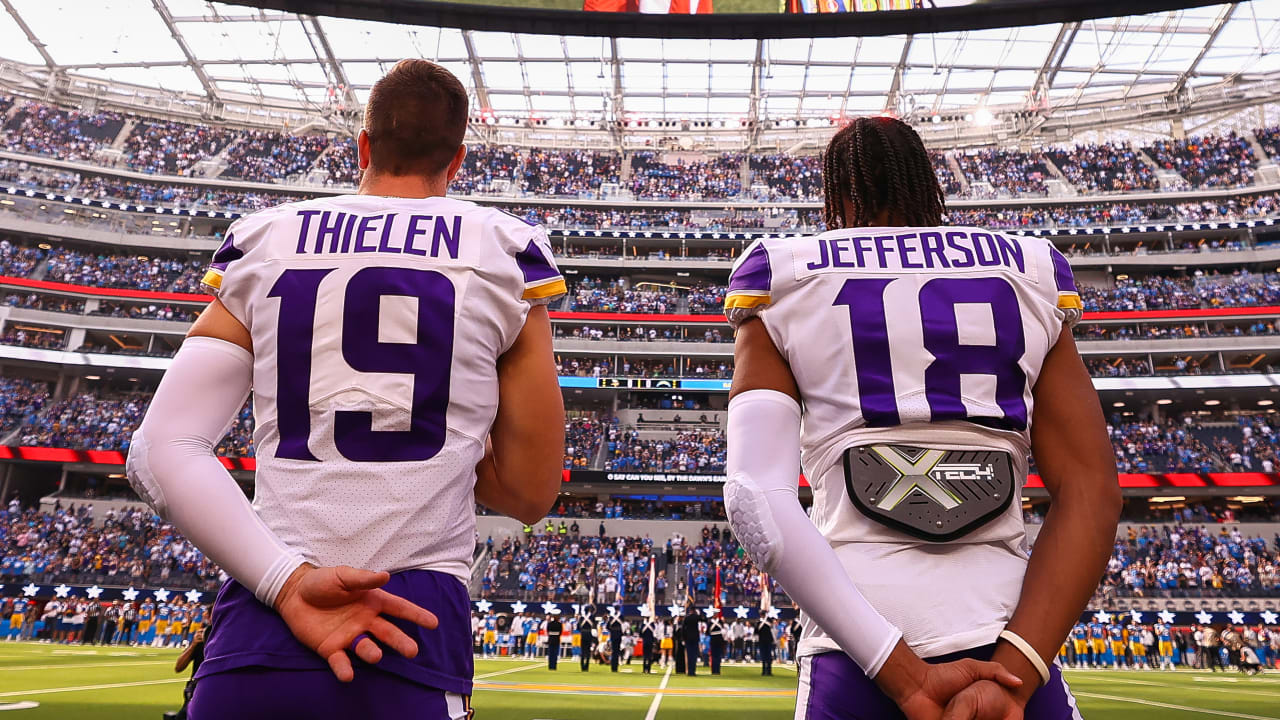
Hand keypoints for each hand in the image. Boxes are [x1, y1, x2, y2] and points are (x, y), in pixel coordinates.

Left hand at [273, 564, 438, 681]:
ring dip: (372, 653)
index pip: (398, 609)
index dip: (416, 615)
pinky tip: (347, 675)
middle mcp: (365, 621)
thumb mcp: (342, 575)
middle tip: (412, 651)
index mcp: (372, 602)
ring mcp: (349, 636)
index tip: (433, 623)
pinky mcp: (330, 649)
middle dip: (400, 642)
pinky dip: (344, 669)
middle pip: (387, 633)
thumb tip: (385, 576)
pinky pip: (340, 662)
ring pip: (366, 648)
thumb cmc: (321, 582)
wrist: (293, 594)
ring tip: (376, 655)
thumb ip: (363, 578)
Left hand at [876, 642, 1023, 719]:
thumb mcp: (971, 668)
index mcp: (978, 708)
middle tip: (991, 718)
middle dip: (990, 719)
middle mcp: (971, 718)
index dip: (1003, 717)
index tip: (1011, 717)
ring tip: (977, 719)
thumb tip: (1019, 682)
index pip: (995, 716)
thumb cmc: (942, 676)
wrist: (917, 686)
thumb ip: (995, 671)